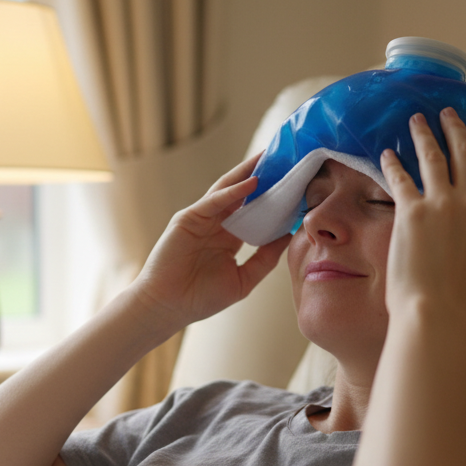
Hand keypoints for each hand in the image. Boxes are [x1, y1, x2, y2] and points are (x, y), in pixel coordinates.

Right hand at [130, 152, 293, 329]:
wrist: (167, 307)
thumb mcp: (243, 279)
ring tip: (271, 158)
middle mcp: (216, 224)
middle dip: (264, 177)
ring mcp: (201, 219)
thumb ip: (265, 258)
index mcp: (229, 238)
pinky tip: (252, 182)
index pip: (256, 212)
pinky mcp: (188, 218)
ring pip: (229, 190)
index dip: (275, 199)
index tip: (298, 186)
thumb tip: (289, 236)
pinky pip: (213, 200)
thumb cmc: (201, 298)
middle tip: (287, 160)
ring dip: (249, 173)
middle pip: (243, 194)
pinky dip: (233, 191)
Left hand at [379, 108, 465, 317]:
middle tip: (447, 113)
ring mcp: (441, 204)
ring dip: (424, 134)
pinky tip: (387, 153)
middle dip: (456, 128)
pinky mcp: (412, 211)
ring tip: (415, 120)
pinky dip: (393, 162)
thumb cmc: (457, 296)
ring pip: (433, 156)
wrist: (435, 310)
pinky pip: (401, 177)